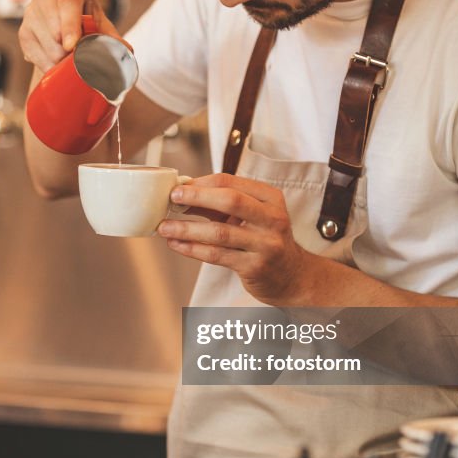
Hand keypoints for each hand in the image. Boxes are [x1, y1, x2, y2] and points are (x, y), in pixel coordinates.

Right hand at [18, 0, 119, 71]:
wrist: (63, 19)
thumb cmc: (85, 16)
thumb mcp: (100, 21)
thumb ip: (112, 36)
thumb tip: (126, 51)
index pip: (68, 2)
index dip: (70, 25)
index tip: (72, 46)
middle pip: (53, 23)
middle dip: (65, 47)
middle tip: (78, 59)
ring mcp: (30, 10)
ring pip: (43, 40)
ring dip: (58, 56)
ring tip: (70, 60)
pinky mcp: (22, 30)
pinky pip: (33, 52)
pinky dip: (46, 63)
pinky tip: (56, 65)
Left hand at [157, 173, 319, 305]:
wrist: (292, 276)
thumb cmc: (265, 240)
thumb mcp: (251, 216)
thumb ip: (221, 205)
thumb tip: (184, 195)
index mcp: (270, 198)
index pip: (231, 182)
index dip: (201, 183)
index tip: (179, 187)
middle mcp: (272, 219)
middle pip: (230, 201)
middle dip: (196, 198)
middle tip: (172, 199)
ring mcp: (266, 244)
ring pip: (219, 232)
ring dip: (187, 229)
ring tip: (165, 227)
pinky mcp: (255, 266)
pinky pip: (217, 255)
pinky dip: (192, 249)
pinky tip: (177, 245)